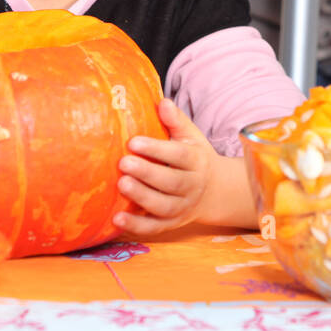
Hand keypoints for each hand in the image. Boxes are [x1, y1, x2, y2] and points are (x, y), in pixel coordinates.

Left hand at [114, 98, 218, 235]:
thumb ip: (176, 121)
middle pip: (172, 182)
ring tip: (121, 184)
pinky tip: (117, 220)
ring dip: (142, 197)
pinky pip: (154, 228)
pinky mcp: (171, 223)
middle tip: (123, 163)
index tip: (133, 141)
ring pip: (163, 206)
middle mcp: (192, 186)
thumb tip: (162, 102)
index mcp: (196, 161)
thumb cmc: (194, 158)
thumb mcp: (191, 137)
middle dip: (147, 173)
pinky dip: (136, 226)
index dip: (157, 150)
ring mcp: (182, 207)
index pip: (178, 156)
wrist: (214, 191)